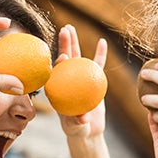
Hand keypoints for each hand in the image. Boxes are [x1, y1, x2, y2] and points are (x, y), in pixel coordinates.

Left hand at [55, 24, 107, 138]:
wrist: (87, 130)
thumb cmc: (77, 130)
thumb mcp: (76, 128)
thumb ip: (78, 122)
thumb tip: (83, 118)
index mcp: (57, 89)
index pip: (55, 73)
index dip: (58, 64)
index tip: (62, 57)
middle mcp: (65, 81)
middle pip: (65, 59)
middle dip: (64, 44)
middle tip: (64, 29)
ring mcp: (78, 78)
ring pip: (77, 57)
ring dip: (74, 42)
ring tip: (71, 27)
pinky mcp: (92, 80)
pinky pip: (96, 65)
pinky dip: (99, 54)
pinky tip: (102, 42)